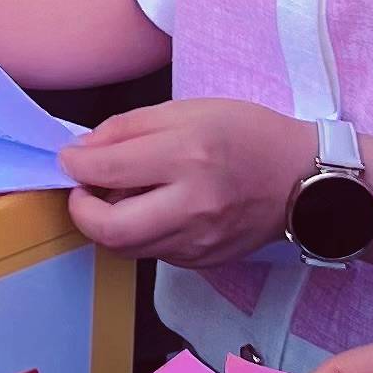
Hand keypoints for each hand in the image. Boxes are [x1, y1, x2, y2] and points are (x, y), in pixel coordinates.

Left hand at [58, 97, 309, 260]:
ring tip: (118, 197)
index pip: (107, 171)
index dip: (75, 165)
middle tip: (83, 190)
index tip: (70, 158)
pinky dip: (140, 233)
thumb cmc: (247, 134)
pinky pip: (153, 252)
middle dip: (80, 211)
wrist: (302, 178)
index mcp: (188, 156)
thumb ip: (128, 128)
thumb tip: (82, 152)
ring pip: (126, 248)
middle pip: (109, 230)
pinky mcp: (203, 262)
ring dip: (108, 224)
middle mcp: (193, 206)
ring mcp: (199, 242)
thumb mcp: (188, 110)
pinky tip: (153, 210)